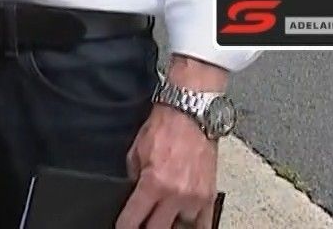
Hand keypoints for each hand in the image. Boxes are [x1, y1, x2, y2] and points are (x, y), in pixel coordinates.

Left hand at [117, 105, 219, 228]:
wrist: (190, 116)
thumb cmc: (164, 129)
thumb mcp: (136, 152)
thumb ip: (134, 177)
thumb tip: (133, 193)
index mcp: (154, 183)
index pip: (135, 217)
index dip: (125, 226)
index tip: (123, 228)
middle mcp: (176, 194)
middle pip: (158, 228)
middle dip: (146, 227)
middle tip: (141, 224)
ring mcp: (195, 197)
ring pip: (181, 227)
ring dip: (170, 224)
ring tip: (163, 219)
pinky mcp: (209, 195)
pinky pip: (204, 222)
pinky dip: (194, 226)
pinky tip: (185, 224)